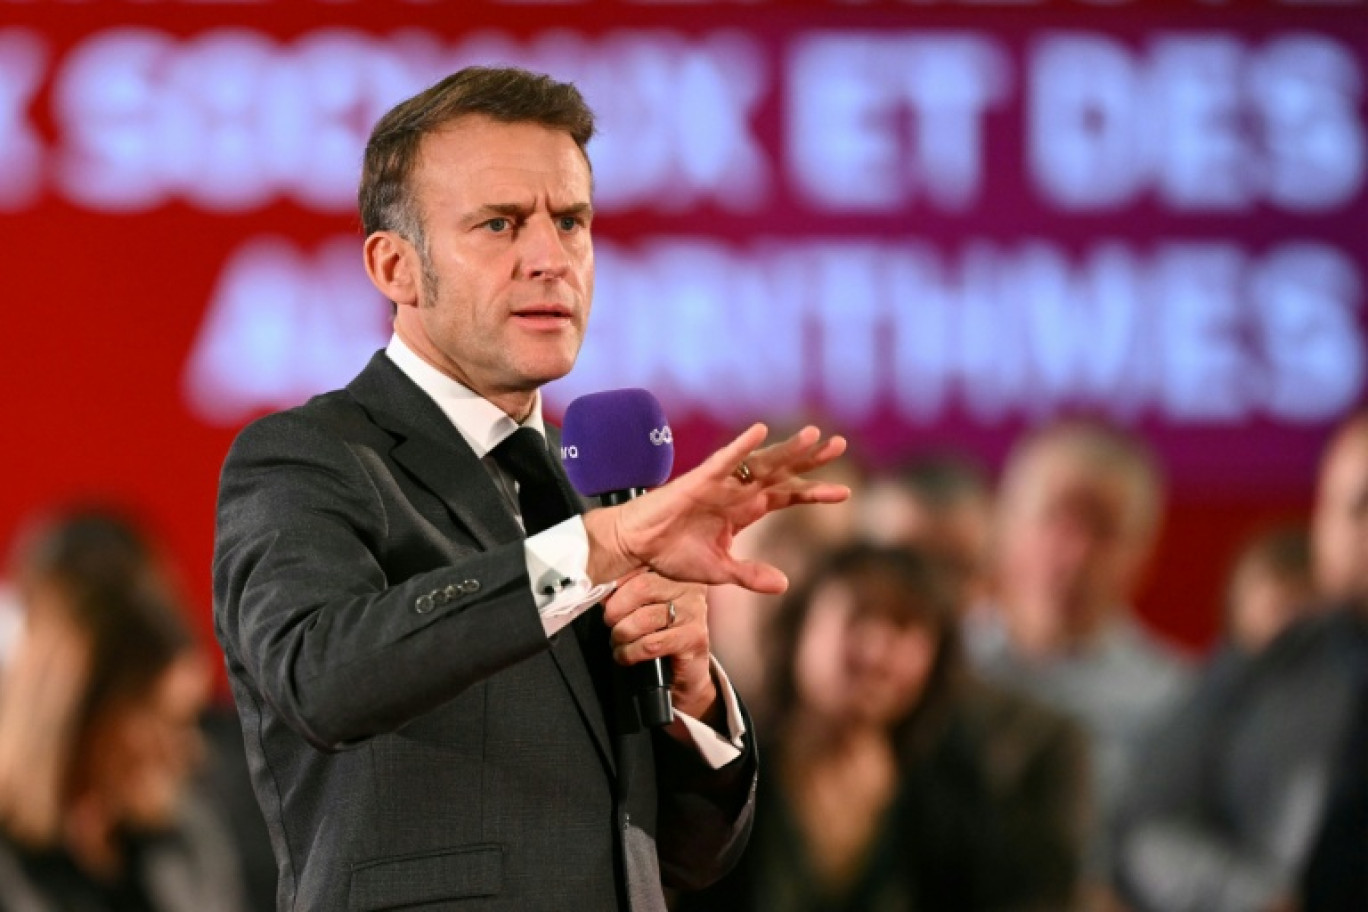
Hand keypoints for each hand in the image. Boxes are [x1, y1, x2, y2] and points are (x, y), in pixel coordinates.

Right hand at [583, 424, 848, 592]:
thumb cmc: (673, 553)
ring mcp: (720, 483)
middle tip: (840, 444)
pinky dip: (742, 446)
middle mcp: (737, 491)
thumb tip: (785, 585)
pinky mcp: (698, 480)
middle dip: (810, 459)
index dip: (813, 492)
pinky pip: (724, 460)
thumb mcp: (719, 571)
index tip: (845, 493)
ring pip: (760, 462)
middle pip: (781, 471)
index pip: (786, 496)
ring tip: (814, 436)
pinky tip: (759, 431)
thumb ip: (750, 575)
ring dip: (786, 449)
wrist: (637, 547)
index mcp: (744, 509)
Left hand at [602, 573, 717, 722]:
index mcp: (675, 572)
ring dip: (622, 634)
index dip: (617, 582)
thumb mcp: (645, 603)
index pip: (641, 567)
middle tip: (611, 624)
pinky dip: (631, 653)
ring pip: (644, 619)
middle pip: (642, 588)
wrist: (688, 668)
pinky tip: (626, 656)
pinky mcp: (694, 639)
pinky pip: (651, 644)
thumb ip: (627, 590)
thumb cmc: (662, 631)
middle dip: (616, 610)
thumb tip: (601, 587)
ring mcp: (694, 612)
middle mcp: (689, 587)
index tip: (605, 597)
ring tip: (618, 642)